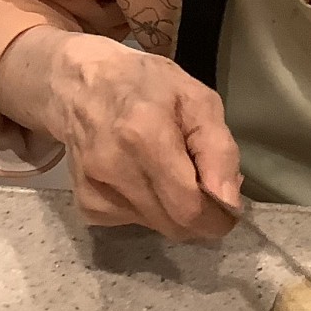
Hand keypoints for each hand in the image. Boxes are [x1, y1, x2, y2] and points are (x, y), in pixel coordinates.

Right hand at [44, 32, 241, 240]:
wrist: (81, 84)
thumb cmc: (146, 84)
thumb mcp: (198, 99)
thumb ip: (219, 151)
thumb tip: (229, 202)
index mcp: (145, 137)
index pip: (190, 208)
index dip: (219, 215)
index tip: (229, 201)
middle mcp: (114, 169)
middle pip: (175, 225)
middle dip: (201, 214)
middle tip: (203, 181)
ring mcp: (94, 191)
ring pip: (158, 226)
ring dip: (174, 208)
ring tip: (168, 168)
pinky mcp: (85, 205)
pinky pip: (134, 222)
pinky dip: (150, 207)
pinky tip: (141, 175)